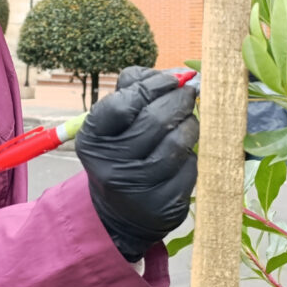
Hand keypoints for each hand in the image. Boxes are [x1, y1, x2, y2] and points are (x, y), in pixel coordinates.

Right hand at [77, 67, 199, 260]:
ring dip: (191, 125)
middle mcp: (110, 164)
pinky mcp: (164, 203)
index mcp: (93, 139)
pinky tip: (186, 151)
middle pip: (155, 120)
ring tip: (189, 120)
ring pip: (177, 143)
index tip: (172, 79)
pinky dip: (193, 153)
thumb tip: (176, 74)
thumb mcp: (114, 124)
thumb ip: (135, 90)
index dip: (153, 85)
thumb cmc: (122, 153)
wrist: (122, 212)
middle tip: (190, 93)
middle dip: (179, 101)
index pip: (123, 103)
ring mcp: (138, 187)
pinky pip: (190, 166)